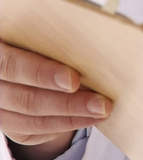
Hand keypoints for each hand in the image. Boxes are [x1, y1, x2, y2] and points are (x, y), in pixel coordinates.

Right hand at [0, 40, 111, 159]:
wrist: (23, 60)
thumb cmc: (37, 38)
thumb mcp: (41, 31)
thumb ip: (59, 33)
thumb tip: (115, 36)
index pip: (12, 65)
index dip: (42, 74)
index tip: (74, 80)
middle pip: (24, 97)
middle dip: (66, 102)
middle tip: (101, 104)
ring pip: (31, 118)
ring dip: (71, 116)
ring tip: (101, 111)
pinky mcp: (8, 123)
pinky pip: (35, 129)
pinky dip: (65, 124)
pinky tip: (89, 118)